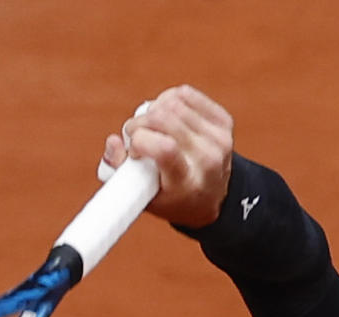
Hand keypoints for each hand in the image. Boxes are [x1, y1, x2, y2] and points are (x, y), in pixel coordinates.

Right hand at [101, 84, 232, 227]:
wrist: (211, 200)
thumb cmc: (169, 197)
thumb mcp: (141, 196)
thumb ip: (119, 171)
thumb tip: (114, 141)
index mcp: (188, 183)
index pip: (165, 148)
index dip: (140, 140)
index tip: (134, 149)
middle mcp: (208, 161)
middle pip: (164, 118)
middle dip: (140, 122)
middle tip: (136, 135)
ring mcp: (220, 140)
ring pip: (172, 102)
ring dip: (153, 111)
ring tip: (153, 128)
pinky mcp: (224, 122)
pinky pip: (185, 94)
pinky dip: (169, 100)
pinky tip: (168, 117)